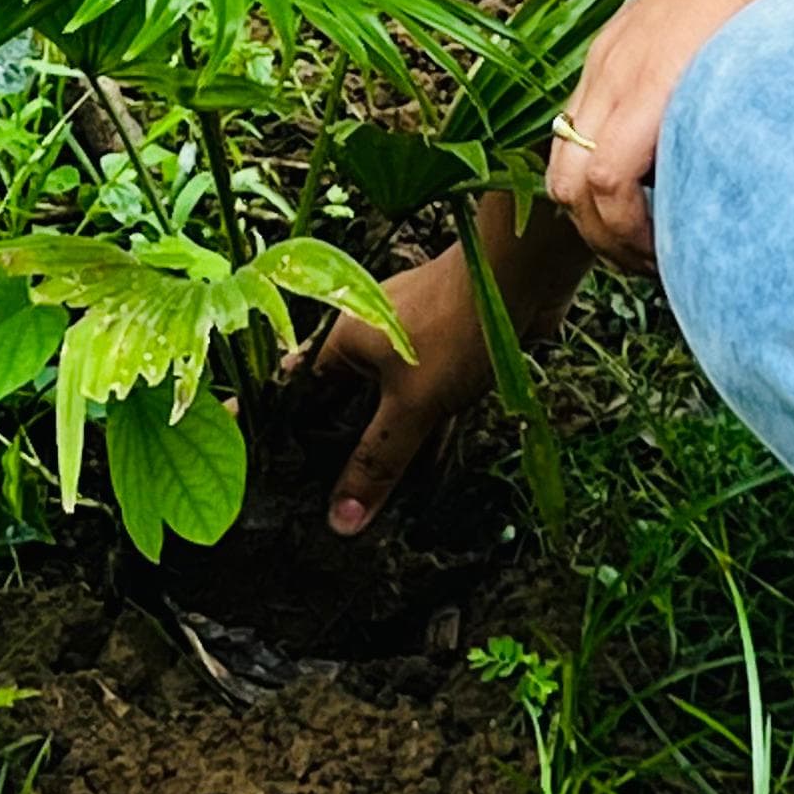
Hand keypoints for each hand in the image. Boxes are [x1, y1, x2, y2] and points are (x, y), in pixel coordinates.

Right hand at [302, 195, 579, 534]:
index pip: (299, 395)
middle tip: (324, 508)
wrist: (523, 273)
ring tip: (373, 505)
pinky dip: (427, 434)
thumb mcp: (410, 403)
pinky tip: (429, 477)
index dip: (285, 435)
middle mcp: (372, 339)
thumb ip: (377, 461)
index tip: (270, 478)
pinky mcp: (451, 353)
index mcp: (344, 341)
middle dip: (341, 452)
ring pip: (391, 406)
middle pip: (346, 405)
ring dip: (389, 447)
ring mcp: (413, 344)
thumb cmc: (455, 326)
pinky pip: (429, 402)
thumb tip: (339, 521)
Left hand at [546, 0, 793, 266]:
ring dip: (612, 238)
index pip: (578, 146)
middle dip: (598, 233)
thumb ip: (702, 77)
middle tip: (651, 258)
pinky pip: (607, 182)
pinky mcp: (643, 91)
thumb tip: (723, 126)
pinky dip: (629, 225)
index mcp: (618, 54)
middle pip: (561, 178)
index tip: (647, 231)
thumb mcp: (720, 35)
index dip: (602, 203)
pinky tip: (671, 240)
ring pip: (574, 189)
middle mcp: (604, 68)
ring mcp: (617, 78)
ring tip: (662, 258)